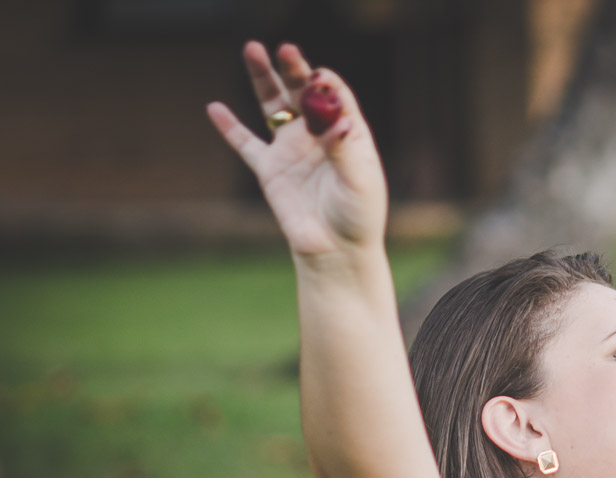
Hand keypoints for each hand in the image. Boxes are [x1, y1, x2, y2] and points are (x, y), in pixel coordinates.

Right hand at [206, 41, 386, 257]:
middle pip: (302, 92)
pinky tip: (214, 107)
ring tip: (253, 49)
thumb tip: (337, 119)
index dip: (324, 83)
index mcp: (345, 134)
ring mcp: (291, 150)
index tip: (317, 75)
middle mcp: (317, 135)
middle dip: (294, 69)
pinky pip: (245, 143)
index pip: (335, 96)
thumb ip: (344, 150)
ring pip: (272, 106)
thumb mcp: (360, 182)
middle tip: (285, 49)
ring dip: (263, 78)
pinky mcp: (270, 170)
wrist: (336, 250)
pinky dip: (229, 127)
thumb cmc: (358, 216)